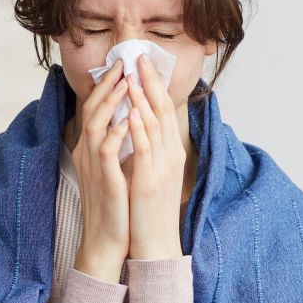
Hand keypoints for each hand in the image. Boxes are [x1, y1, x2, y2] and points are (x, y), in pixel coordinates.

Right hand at [71, 68, 131, 280]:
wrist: (106, 240)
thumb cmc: (114, 205)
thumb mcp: (114, 169)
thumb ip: (116, 146)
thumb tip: (128, 122)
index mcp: (90, 149)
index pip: (95, 109)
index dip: (106, 87)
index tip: (122, 67)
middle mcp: (87, 152)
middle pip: (92, 109)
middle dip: (108, 85)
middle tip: (123, 64)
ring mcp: (93, 165)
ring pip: (97, 124)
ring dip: (112, 102)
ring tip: (126, 82)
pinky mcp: (103, 179)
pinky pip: (106, 150)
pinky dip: (116, 132)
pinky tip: (128, 119)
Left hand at [124, 54, 186, 260]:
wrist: (156, 245)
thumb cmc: (149, 212)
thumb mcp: (150, 175)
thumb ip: (146, 151)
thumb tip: (135, 128)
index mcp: (170, 153)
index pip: (163, 111)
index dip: (154, 86)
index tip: (143, 64)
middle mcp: (170, 156)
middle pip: (162, 111)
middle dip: (150, 82)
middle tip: (140, 57)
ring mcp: (161, 168)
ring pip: (154, 125)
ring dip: (144, 97)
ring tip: (135, 74)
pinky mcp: (149, 181)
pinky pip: (145, 149)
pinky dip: (139, 128)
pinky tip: (132, 111)